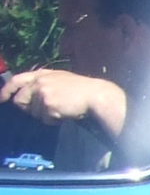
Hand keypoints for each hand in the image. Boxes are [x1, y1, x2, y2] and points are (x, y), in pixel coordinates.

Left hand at [0, 66, 125, 133]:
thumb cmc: (79, 88)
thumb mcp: (58, 78)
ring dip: (46, 115)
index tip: (2, 98)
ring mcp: (43, 93)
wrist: (95, 95)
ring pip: (34, 113)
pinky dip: (54, 120)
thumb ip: (41, 82)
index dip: (6, 90)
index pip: (16, 80)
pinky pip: (45, 119)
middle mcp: (39, 82)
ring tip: (61, 109)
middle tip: (44, 110)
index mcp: (40, 74)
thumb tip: (25, 94)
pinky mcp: (49, 105)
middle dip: (29, 108)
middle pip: (20, 100)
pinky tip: (65, 114)